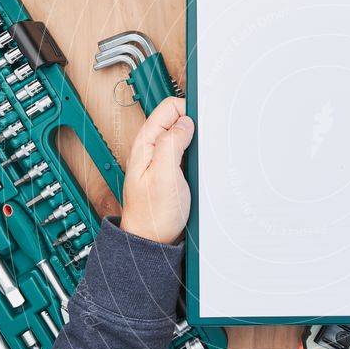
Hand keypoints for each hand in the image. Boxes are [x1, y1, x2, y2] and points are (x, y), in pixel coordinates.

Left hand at [120, 97, 194, 244]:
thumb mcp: (164, 176)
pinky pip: (186, 151)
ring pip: (184, 135)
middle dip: (195, 127)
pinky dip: (196, 154)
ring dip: (196, 142)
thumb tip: (184, 122)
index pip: (169, 107)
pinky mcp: (171, 170)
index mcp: (146, 143)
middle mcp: (152, 147)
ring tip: (201, 158)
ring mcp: (161, 158)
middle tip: (202, 146)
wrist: (152, 241)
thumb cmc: (153, 215)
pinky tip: (199, 167)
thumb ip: (171, 144)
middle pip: (178, 119)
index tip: (202, 127)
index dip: (189, 112)